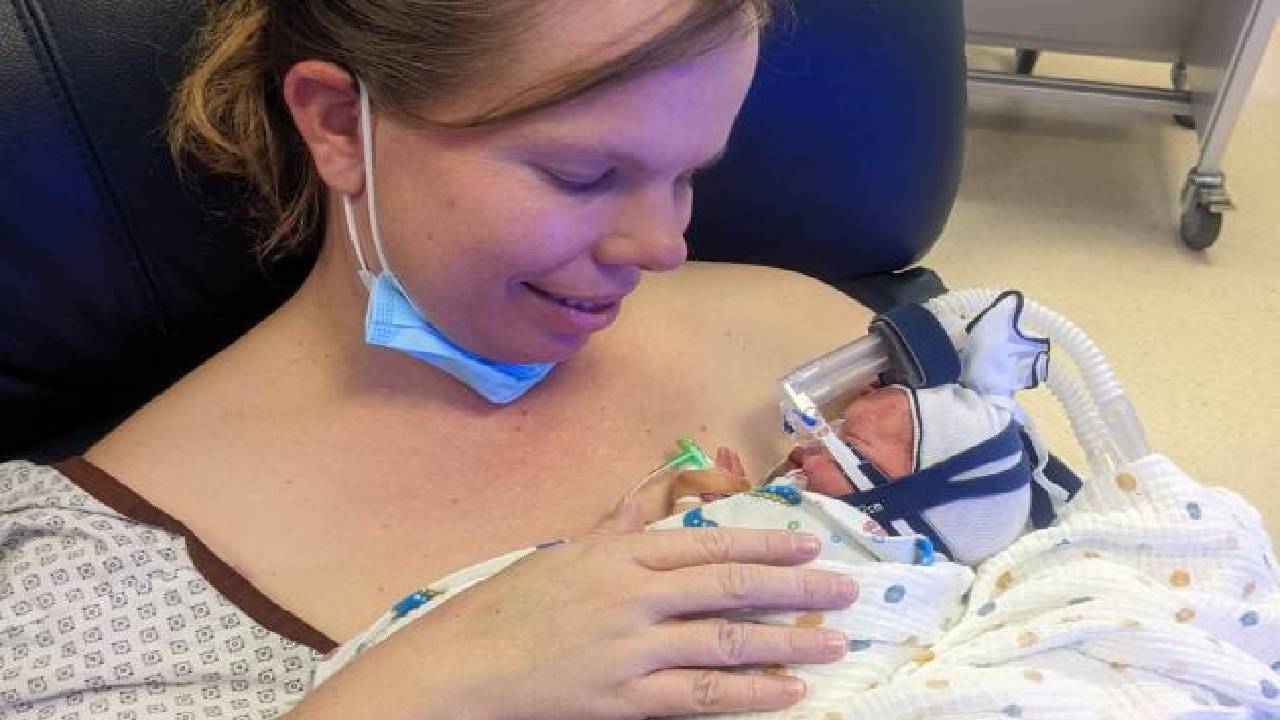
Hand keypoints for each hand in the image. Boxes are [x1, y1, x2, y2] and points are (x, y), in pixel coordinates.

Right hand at [394, 498, 858, 719]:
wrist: (457, 669)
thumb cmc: (504, 611)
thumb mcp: (561, 555)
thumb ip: (613, 526)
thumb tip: (646, 497)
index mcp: (618, 554)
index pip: (709, 543)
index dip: (767, 543)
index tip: (812, 544)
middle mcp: (632, 595)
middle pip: (731, 587)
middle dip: (797, 587)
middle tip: (846, 590)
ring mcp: (630, 649)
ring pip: (726, 642)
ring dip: (788, 642)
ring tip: (833, 642)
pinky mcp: (623, 700)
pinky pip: (700, 698)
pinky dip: (749, 695)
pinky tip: (788, 692)